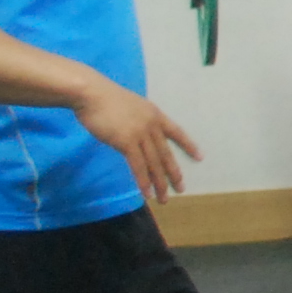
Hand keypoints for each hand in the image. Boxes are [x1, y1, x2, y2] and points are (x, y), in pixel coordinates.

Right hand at [78, 81, 201, 202]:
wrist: (91, 94)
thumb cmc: (104, 99)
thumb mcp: (130, 108)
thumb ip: (138, 122)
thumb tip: (138, 138)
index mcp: (155, 114)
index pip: (177, 132)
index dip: (188, 145)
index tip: (200, 157)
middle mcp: (152, 125)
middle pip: (166, 153)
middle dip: (174, 173)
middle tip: (181, 189)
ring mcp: (141, 134)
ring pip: (154, 163)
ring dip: (160, 184)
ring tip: (164, 199)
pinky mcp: (127, 142)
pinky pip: (138, 166)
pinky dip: (143, 181)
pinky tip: (147, 193)